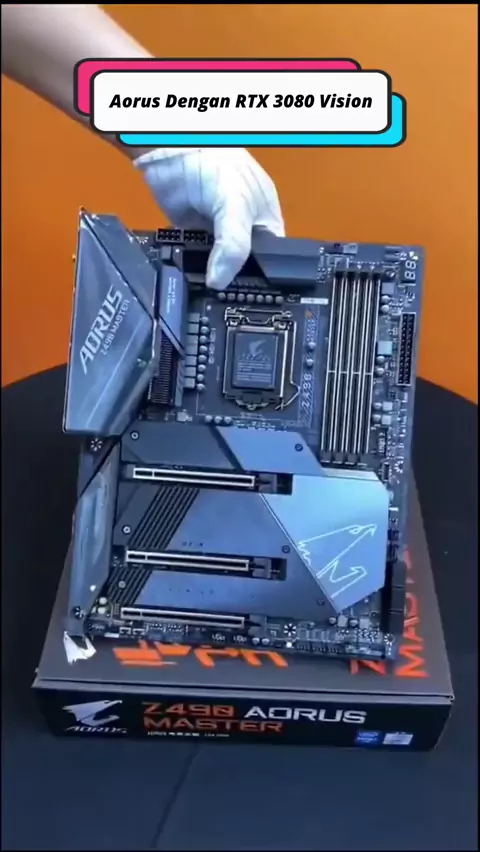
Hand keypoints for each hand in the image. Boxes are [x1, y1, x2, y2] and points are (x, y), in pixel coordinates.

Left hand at [134, 147, 284, 289]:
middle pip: (244, 268)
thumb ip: (234, 244)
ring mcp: (218, 233)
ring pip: (219, 266)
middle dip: (234, 281)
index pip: (272, 262)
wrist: (169, 148)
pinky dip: (191, 267)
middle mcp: (245, 231)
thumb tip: (219, 282)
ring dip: (210, 276)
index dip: (264, 281)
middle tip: (223, 298)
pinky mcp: (193, 235)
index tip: (251, 299)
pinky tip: (188, 276)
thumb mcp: (235, 206)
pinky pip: (195, 259)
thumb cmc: (215, 164)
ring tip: (203, 291)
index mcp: (267, 223)